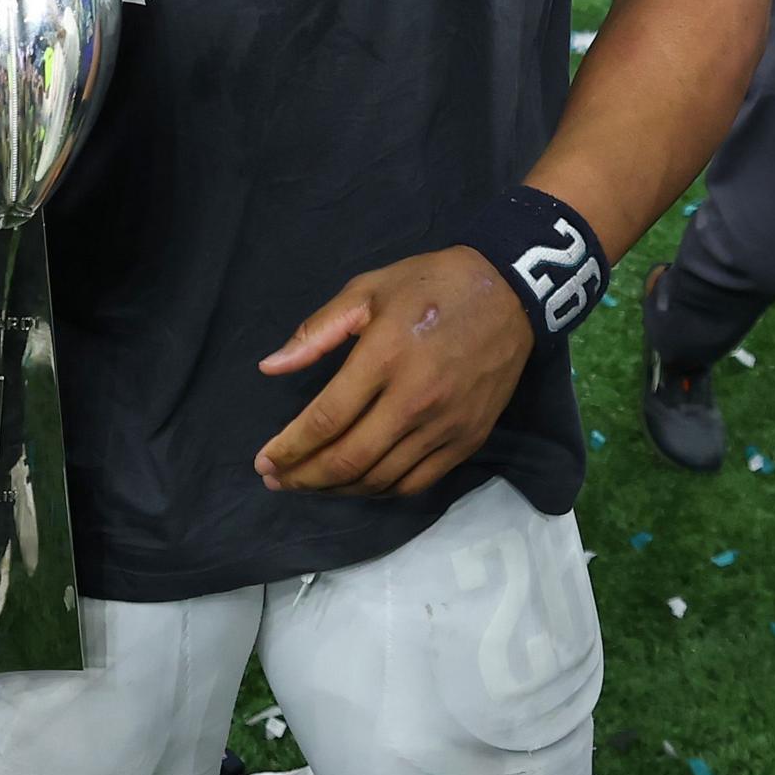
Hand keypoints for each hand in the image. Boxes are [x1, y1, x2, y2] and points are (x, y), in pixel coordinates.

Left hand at [252, 247, 534, 496]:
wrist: (510, 293)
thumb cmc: (430, 285)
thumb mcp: (367, 290)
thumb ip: (316, 332)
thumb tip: (269, 367)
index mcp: (384, 357)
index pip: (326, 420)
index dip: (289, 448)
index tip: (263, 460)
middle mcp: (415, 399)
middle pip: (348, 459)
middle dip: (303, 477)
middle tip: (276, 480)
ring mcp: (445, 425)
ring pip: (380, 478)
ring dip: (336, 489)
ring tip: (309, 483)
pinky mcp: (468, 439)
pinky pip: (416, 483)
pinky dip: (379, 490)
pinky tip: (357, 483)